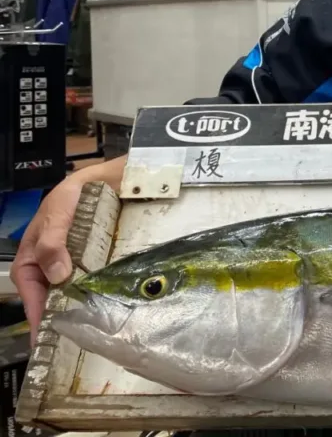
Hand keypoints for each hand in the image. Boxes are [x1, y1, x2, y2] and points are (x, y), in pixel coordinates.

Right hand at [12, 156, 125, 343]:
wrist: (106, 178)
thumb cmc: (72, 195)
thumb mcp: (57, 214)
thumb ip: (53, 242)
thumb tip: (57, 275)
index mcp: (33, 257)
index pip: (31, 291)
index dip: (36, 313)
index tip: (43, 336)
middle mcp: (53, 264)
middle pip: (53, 296)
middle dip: (61, 317)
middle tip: (74, 340)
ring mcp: (76, 263)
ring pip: (75, 290)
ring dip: (83, 306)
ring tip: (95, 328)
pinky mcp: (97, 260)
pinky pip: (96, 280)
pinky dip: (102, 291)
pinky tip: (113, 303)